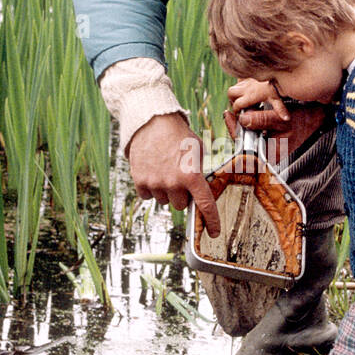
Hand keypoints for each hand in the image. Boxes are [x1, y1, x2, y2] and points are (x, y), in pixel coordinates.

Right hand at [128, 113, 220, 236]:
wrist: (152, 121)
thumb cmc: (178, 134)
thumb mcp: (198, 150)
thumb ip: (200, 172)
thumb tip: (200, 189)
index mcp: (192, 175)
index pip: (205, 205)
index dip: (212, 221)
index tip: (214, 233)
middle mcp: (173, 183)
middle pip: (181, 205)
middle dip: (182, 194)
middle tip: (178, 177)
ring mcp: (155, 184)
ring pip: (164, 201)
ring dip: (165, 190)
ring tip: (164, 169)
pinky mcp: (140, 181)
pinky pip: (148, 196)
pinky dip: (150, 188)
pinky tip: (152, 171)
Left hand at [224, 81, 328, 151]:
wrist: (316, 119)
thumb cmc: (303, 120)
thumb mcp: (282, 119)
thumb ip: (263, 120)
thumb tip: (243, 119)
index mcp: (271, 154)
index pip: (245, 145)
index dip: (234, 129)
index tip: (228, 115)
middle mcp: (268, 155)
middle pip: (245, 141)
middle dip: (237, 127)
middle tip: (228, 113)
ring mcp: (268, 149)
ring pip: (248, 137)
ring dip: (242, 125)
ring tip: (235, 113)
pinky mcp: (269, 142)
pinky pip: (254, 134)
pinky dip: (250, 124)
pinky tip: (246, 115)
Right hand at [226, 78, 289, 131]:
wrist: (276, 71)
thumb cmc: (277, 86)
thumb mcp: (278, 99)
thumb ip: (280, 109)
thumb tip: (286, 119)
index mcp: (251, 95)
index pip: (237, 104)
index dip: (237, 110)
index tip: (240, 113)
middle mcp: (246, 87)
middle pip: (231, 93)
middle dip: (233, 100)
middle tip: (240, 105)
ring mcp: (246, 80)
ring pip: (234, 86)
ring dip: (236, 93)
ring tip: (243, 98)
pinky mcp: (248, 75)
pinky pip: (239, 79)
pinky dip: (240, 84)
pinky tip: (247, 89)